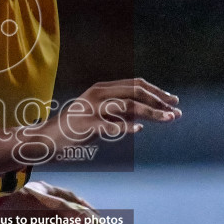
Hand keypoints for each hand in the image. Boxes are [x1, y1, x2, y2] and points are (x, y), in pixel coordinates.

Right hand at [37, 78, 179, 151]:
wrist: (47, 139)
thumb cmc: (77, 128)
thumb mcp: (102, 115)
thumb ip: (123, 113)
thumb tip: (149, 114)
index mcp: (103, 88)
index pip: (136, 84)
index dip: (157, 91)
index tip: (174, 101)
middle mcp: (98, 94)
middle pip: (135, 92)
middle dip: (159, 101)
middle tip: (176, 111)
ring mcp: (91, 108)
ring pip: (128, 106)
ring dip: (151, 113)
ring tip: (168, 119)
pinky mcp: (86, 125)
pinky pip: (110, 125)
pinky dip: (126, 127)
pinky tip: (139, 130)